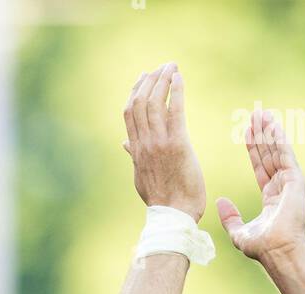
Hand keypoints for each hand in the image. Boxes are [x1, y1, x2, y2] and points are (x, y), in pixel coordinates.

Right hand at [122, 62, 204, 219]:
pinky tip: (179, 78)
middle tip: (162, 67)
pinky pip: (174, 111)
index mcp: (136, 150)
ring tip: (171, 66)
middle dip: (149, 80)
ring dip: (162, 80)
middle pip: (140, 102)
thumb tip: (125, 144)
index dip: (135, 90)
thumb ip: (134, 156)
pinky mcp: (177, 144)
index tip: (144, 77)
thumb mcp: (141, 178)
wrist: (173, 216)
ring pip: (155, 102)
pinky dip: (176, 91)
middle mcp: (144, 144)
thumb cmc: (162, 200)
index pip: (129, 112)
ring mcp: (159, 143)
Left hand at [216, 108, 304, 261]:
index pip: (260, 167)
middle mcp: (282, 187)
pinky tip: (272, 125)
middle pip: (269, 154)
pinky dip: (279, 139)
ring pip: (277, 150)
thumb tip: (220, 201)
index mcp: (271, 198)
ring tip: (262, 113)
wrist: (278, 251)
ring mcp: (290, 182)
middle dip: (261, 134)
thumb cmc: (262, 247)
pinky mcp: (296, 179)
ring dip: (269, 131)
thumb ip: (230, 217)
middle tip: (255, 114)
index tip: (246, 132)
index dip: (253, 149)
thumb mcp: (239, 232)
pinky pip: (285, 154)